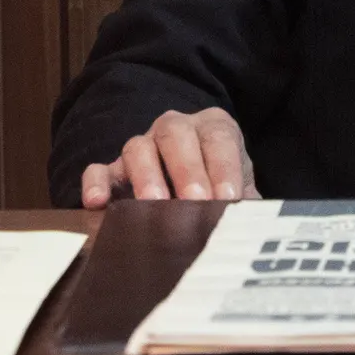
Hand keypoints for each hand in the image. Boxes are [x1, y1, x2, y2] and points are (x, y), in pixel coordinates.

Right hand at [80, 106, 256, 207]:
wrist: (197, 190)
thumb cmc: (222, 189)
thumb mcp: (241, 192)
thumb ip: (249, 204)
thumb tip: (258, 225)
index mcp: (213, 128)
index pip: (219, 139)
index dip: (225, 167)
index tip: (230, 197)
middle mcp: (175, 129)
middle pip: (176, 135)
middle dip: (187, 169)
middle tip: (195, 201)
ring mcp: (142, 147)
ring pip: (137, 147)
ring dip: (146, 176)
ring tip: (153, 204)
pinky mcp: (115, 171)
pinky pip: (99, 168)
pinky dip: (96, 182)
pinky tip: (96, 203)